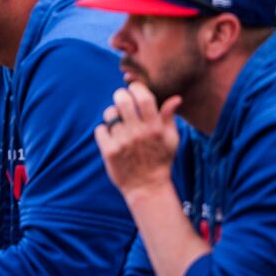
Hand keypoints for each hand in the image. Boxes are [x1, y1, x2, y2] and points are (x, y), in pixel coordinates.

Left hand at [94, 82, 181, 200]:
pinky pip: (100, 130)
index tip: (134, 89)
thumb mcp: (171, 140)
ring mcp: (122, 143)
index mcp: (155, 128)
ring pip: (109, 114)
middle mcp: (138, 134)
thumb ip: (169, 118)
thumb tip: (175, 98)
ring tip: (117, 121)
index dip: (137, 88)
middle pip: (122, 101)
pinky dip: (104, 131)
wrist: (147, 187)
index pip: (144, 98)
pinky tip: (111, 136)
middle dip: (120, 95)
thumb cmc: (160, 161)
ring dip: (112, 114)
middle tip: (121, 98)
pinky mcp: (109, 152)